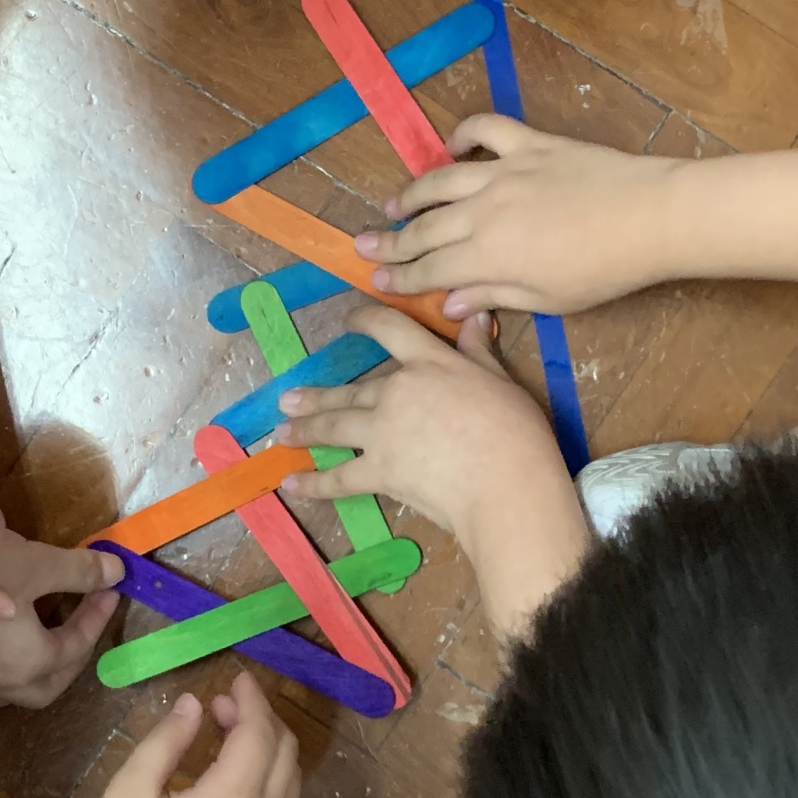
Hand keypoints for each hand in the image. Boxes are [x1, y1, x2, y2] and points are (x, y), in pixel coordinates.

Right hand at [0, 511, 123, 709]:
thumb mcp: (38, 565)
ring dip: (21, 680)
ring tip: (33, 652)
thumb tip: (115, 570)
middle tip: (79, 628)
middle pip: (41, 689)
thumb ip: (80, 572)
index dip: (96, 618)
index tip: (108, 590)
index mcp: (27, 666)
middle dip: (67, 663)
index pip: (74, 647)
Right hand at [65, 673, 300, 797]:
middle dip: (262, 720)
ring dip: (269, 750)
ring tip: (226, 735)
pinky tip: (229, 779)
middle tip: (224, 704)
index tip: (236, 676)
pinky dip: (267, 780)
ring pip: (289, 784)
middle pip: (285, 754)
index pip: (260, 732)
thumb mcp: (128, 796)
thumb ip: (166, 742)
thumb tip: (194, 705)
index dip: (252, 699)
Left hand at [273, 305, 567, 544]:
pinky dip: (314, 484)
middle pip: (352, 389)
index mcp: (429, 362)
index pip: (390, 330)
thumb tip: (475, 314)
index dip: (365, 320)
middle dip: (318, 395)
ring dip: (306, 430)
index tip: (348, 319)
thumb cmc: (516, 431)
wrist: (506, 484)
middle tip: (289, 399)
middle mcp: (397, 391)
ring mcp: (383, 432)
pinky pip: (339, 478)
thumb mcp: (501, 381)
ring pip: (335, 426)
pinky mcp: (379, 472)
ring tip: (282, 432)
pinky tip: (292, 484)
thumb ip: (479, 350)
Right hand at [354, 116, 679, 316]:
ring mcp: (504, 172)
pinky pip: (486, 130)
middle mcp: (483, 211)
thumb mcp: (547, 300)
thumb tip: (450, 306)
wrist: (649, 217)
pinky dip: (464, 134)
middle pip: (425, 228)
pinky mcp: (529, 144)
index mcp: (486, 255)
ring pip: (442, 179)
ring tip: (392, 203)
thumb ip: (494, 296)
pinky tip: (452, 146)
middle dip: (390, 240)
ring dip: (412, 192)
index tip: (375, 280)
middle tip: (362, 245)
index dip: (399, 276)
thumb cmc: (603, 271)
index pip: (429, 269)